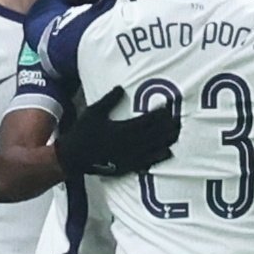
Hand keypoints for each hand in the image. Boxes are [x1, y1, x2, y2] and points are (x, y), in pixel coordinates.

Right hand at [60, 85, 179, 177]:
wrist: (74, 157)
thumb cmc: (83, 132)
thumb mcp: (94, 112)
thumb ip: (109, 100)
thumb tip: (121, 88)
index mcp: (122, 129)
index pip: (146, 120)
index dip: (159, 114)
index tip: (169, 108)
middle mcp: (129, 144)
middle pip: (154, 134)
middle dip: (168, 127)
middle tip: (179, 120)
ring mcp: (129, 156)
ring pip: (154, 148)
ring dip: (167, 141)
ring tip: (177, 134)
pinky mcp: (127, 166)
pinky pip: (147, 162)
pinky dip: (158, 157)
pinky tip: (167, 153)